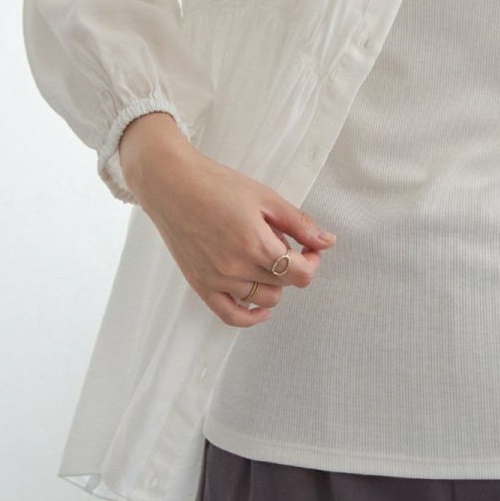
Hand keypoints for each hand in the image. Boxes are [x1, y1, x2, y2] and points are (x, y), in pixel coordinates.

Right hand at [126, 129, 338, 325]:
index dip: (313, 261)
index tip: (310, 247)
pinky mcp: (201, 285)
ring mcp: (217, 280)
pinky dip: (250, 316)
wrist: (172, 184)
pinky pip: (230, 316)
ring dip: (274, 283)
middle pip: (284, 285)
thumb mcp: (265, 197)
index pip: (301, 274)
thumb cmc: (216, 184)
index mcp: (256, 244)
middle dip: (294, 266)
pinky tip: (260, 307)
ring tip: (265, 258)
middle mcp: (237, 268)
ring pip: (264, 299)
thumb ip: (299, 223)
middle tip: (284, 242)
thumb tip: (327, 241)